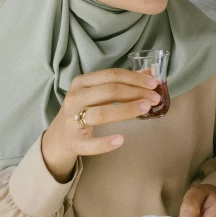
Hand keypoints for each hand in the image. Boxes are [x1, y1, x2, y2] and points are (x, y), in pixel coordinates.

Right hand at [42, 68, 160, 180]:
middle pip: (109, 91)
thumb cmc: (84, 109)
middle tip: (155, 98)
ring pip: (101, 113)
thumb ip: (122, 83)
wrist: (59, 136)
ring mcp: (71, 120)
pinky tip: (121, 139)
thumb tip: (151, 73)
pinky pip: (89, 143)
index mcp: (82, 82)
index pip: (111, 75)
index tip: (153, 83)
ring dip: (126, 110)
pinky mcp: (73, 141)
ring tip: (146, 109)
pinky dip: (104, 143)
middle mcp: (74, 98)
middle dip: (135, 93)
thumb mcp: (98, 92)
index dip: (134, 78)